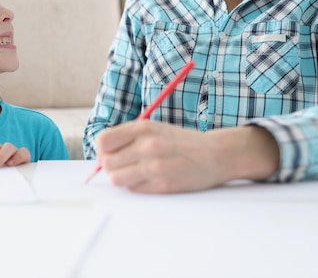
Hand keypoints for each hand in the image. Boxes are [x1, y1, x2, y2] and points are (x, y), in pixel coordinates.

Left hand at [95, 120, 278, 193]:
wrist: (216, 154)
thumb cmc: (180, 141)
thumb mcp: (153, 129)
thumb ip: (127, 137)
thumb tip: (102, 153)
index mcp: (143, 128)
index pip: (103, 141)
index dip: (102, 149)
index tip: (108, 153)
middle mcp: (148, 146)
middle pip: (107, 162)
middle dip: (110, 165)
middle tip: (122, 165)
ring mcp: (155, 166)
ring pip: (116, 178)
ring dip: (121, 177)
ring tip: (133, 173)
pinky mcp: (163, 185)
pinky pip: (134, 189)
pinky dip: (136, 186)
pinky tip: (148, 179)